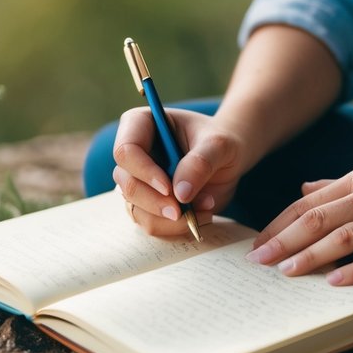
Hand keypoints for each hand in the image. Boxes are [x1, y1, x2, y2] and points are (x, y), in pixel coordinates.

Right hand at [112, 108, 248, 235]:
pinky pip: (151, 224)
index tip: (169, 188)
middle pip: (127, 184)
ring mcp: (136, 181)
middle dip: (155, 202)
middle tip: (182, 210)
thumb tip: (180, 194)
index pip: (125, 150)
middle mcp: (131, 155)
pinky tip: (201, 214)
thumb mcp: (219, 145)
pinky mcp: (146, 204)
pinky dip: (175, 227)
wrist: (226, 160)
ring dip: (170, 218)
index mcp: (140, 125)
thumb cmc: (219, 143)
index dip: (144, 172)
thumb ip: (200, 163)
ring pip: (136, 209)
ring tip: (206, 205)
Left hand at [245, 166, 352, 284]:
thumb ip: (342, 186)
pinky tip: (333, 282)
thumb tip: (304, 189)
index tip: (258, 242)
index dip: (280, 223)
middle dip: (284, 240)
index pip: (309, 202)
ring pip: (342, 237)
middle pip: (319, 219)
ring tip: (286, 273)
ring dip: (310, 256)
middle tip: (258, 260)